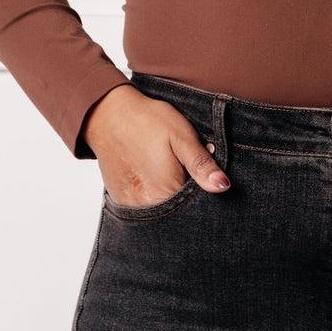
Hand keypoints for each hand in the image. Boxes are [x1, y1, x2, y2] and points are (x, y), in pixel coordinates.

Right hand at [82, 84, 229, 206]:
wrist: (108, 114)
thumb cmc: (147, 121)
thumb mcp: (181, 137)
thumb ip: (201, 164)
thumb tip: (223, 186)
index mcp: (165, 194)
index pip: (195, 211)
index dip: (204, 197)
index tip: (201, 178)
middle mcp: (147, 207)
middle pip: (178, 216)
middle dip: (187, 201)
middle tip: (181, 170)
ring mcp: (132, 207)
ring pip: (162, 214)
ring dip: (170, 200)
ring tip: (166, 173)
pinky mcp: (122, 202)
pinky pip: (145, 209)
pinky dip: (154, 199)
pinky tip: (152, 178)